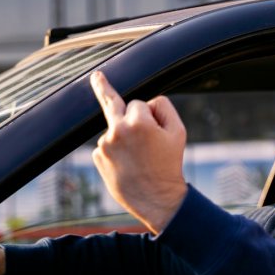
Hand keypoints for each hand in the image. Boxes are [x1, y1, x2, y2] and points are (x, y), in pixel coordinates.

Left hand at [90, 71, 187, 233]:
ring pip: (115, 129)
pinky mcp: (98, 157)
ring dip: (125, 138)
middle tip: (96, 75)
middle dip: (102, 86)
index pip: (139, 104)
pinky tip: (127, 165)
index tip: (153, 125)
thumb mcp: (178, 132)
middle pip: (111, 102)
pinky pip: (107, 145)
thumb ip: (163, 107)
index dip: (150, 117)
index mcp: (137, 121)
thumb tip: (144, 102)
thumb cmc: (169, 164)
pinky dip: (116, 151)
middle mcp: (116, 130)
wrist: (156, 199)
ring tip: (138, 159)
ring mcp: (104, 145)